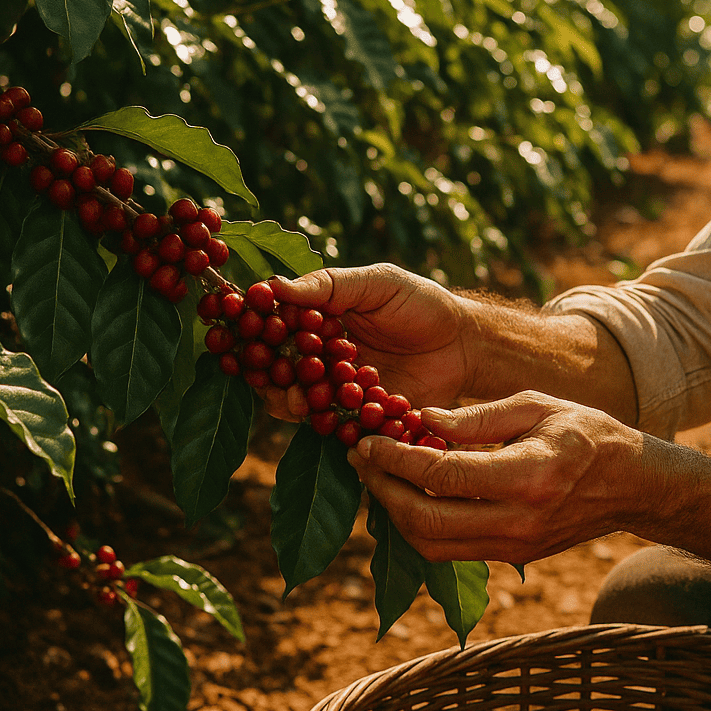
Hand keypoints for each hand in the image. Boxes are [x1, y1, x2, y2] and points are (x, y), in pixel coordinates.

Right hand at [257, 264, 470, 420]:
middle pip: (281, 373)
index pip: (276, 330)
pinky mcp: (361, 418)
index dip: (257, 334)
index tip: (246, 334)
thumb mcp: (377, 283)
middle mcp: (321, 361)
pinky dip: (333, 425)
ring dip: (295, 403)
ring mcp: (339, 392)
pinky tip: (337, 418)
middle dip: (271, 376)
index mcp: (317, 324)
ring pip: (303, 403)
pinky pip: (339, 427)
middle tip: (272, 376)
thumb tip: (274, 286)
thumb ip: (329, 285)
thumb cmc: (420, 304)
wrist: (464, 343)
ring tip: (299, 400)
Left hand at [348, 390, 648, 564]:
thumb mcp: (536, 405)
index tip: (369, 440)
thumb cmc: (585, 434)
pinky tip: (409, 495)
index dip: (396, 460)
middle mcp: (519, 520)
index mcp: (528, 475)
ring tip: (379, 478)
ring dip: (394, 514)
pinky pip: (449, 551)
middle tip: (362, 460)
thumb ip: (477, 417)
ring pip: (431, 546)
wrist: (631, 485)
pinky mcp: (511, 557)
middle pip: (426, 522)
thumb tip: (421, 420)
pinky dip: (420, 526)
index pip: (442, 476)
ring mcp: (514, 546)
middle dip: (383, 491)